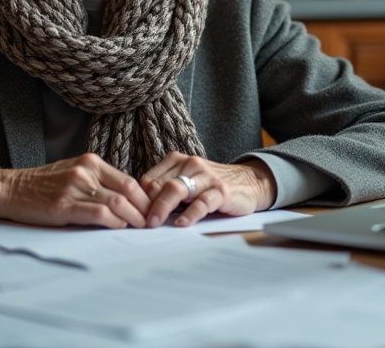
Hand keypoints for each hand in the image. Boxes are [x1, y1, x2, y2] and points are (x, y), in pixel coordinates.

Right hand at [0, 153, 151, 227]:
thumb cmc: (44, 185)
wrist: (11, 189)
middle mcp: (86, 171)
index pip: (130, 181)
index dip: (146, 199)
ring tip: (139, 229)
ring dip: (133, 219)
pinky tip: (117, 228)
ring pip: (117, 203)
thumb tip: (127, 200)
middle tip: (151, 224)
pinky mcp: (63, 205)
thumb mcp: (74, 174)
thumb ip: (99, 182)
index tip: (152, 212)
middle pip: (129, 191)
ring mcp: (74, 187)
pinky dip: (114, 223)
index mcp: (91, 162)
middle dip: (145, 210)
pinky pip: (99, 214)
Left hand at [139, 153, 276, 227]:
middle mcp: (190, 165)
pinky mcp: (221, 190)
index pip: (149, 180)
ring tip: (153, 224)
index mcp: (177, 161)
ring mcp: (206, 177)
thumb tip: (141, 211)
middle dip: (146, 205)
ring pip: (177, 189)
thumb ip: (167, 191)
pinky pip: (202, 202)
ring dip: (162, 208)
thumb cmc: (212, 186)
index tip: (134, 217)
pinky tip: (183, 223)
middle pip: (159, 184)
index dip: (139, 200)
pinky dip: (191, 213)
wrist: (250, 182)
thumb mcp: (187, 183)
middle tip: (138, 223)